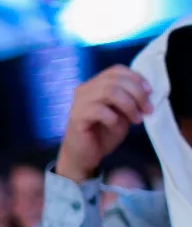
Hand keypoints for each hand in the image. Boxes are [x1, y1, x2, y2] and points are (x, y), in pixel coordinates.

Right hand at [56, 66, 151, 183]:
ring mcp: (79, 102)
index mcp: (95, 85)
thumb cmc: (102, 134)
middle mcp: (85, 89)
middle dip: (137, 93)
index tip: (150, 92)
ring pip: (109, 91)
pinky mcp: (77, 117)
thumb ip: (129, 100)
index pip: (116, 70)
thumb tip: (146, 92)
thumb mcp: (122, 113)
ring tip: (136, 119)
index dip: (136, 78)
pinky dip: (113, 117)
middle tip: (147, 109)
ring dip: (128, 105)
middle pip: (115, 80)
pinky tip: (116, 126)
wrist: (83, 156)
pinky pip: (100, 110)